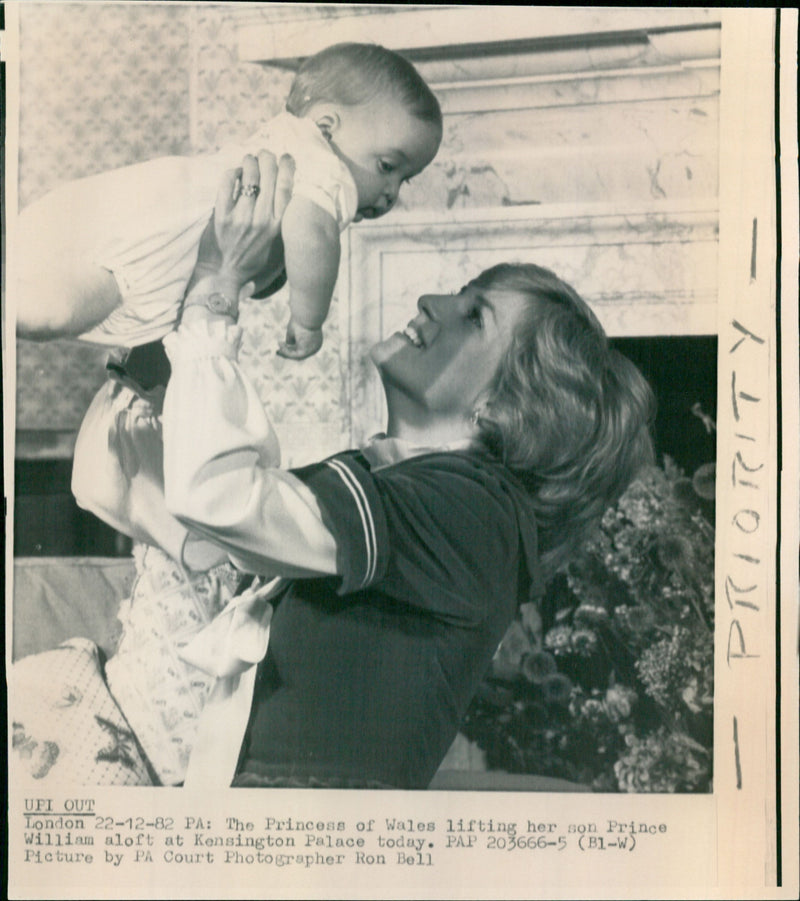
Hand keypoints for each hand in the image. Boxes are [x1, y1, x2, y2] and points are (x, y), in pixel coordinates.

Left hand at [207, 150, 294, 294]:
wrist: (227, 274)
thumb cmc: (253, 259)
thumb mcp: (277, 243)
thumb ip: (282, 220)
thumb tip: (287, 191)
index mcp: (278, 225)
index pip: (286, 187)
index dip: (287, 167)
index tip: (287, 158)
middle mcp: (262, 219)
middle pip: (269, 176)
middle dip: (268, 158)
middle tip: (265, 154)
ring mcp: (242, 217)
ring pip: (249, 175)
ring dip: (250, 162)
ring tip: (250, 160)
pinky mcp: (222, 215)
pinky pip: (228, 183)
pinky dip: (234, 173)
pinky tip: (237, 173)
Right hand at [277, 320, 323, 359]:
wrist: (308, 314)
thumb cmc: (301, 319)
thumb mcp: (294, 329)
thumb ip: (292, 338)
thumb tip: (288, 344)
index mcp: (315, 340)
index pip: (303, 347)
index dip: (292, 348)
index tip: (283, 345)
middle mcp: (315, 346)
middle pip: (300, 354)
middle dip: (288, 353)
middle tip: (277, 351)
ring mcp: (312, 350)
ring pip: (297, 356)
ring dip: (285, 352)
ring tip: (278, 343)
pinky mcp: (307, 352)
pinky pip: (294, 355)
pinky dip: (286, 351)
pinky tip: (280, 343)